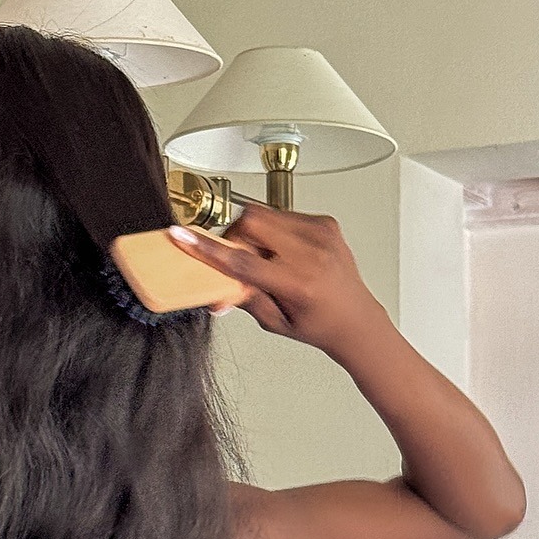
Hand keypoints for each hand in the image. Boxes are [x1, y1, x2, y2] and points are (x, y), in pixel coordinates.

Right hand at [170, 207, 385, 357]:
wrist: (356, 318)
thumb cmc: (318, 325)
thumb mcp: (274, 321)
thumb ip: (243, 298)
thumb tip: (214, 288)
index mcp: (298, 283)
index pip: (242, 260)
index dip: (207, 248)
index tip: (182, 236)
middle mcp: (313, 254)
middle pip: (252, 222)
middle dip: (236, 236)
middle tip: (239, 257)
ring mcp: (322, 234)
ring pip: (265, 214)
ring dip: (256, 234)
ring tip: (268, 259)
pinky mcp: (325, 222)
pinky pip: (283, 214)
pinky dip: (275, 231)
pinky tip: (285, 252)